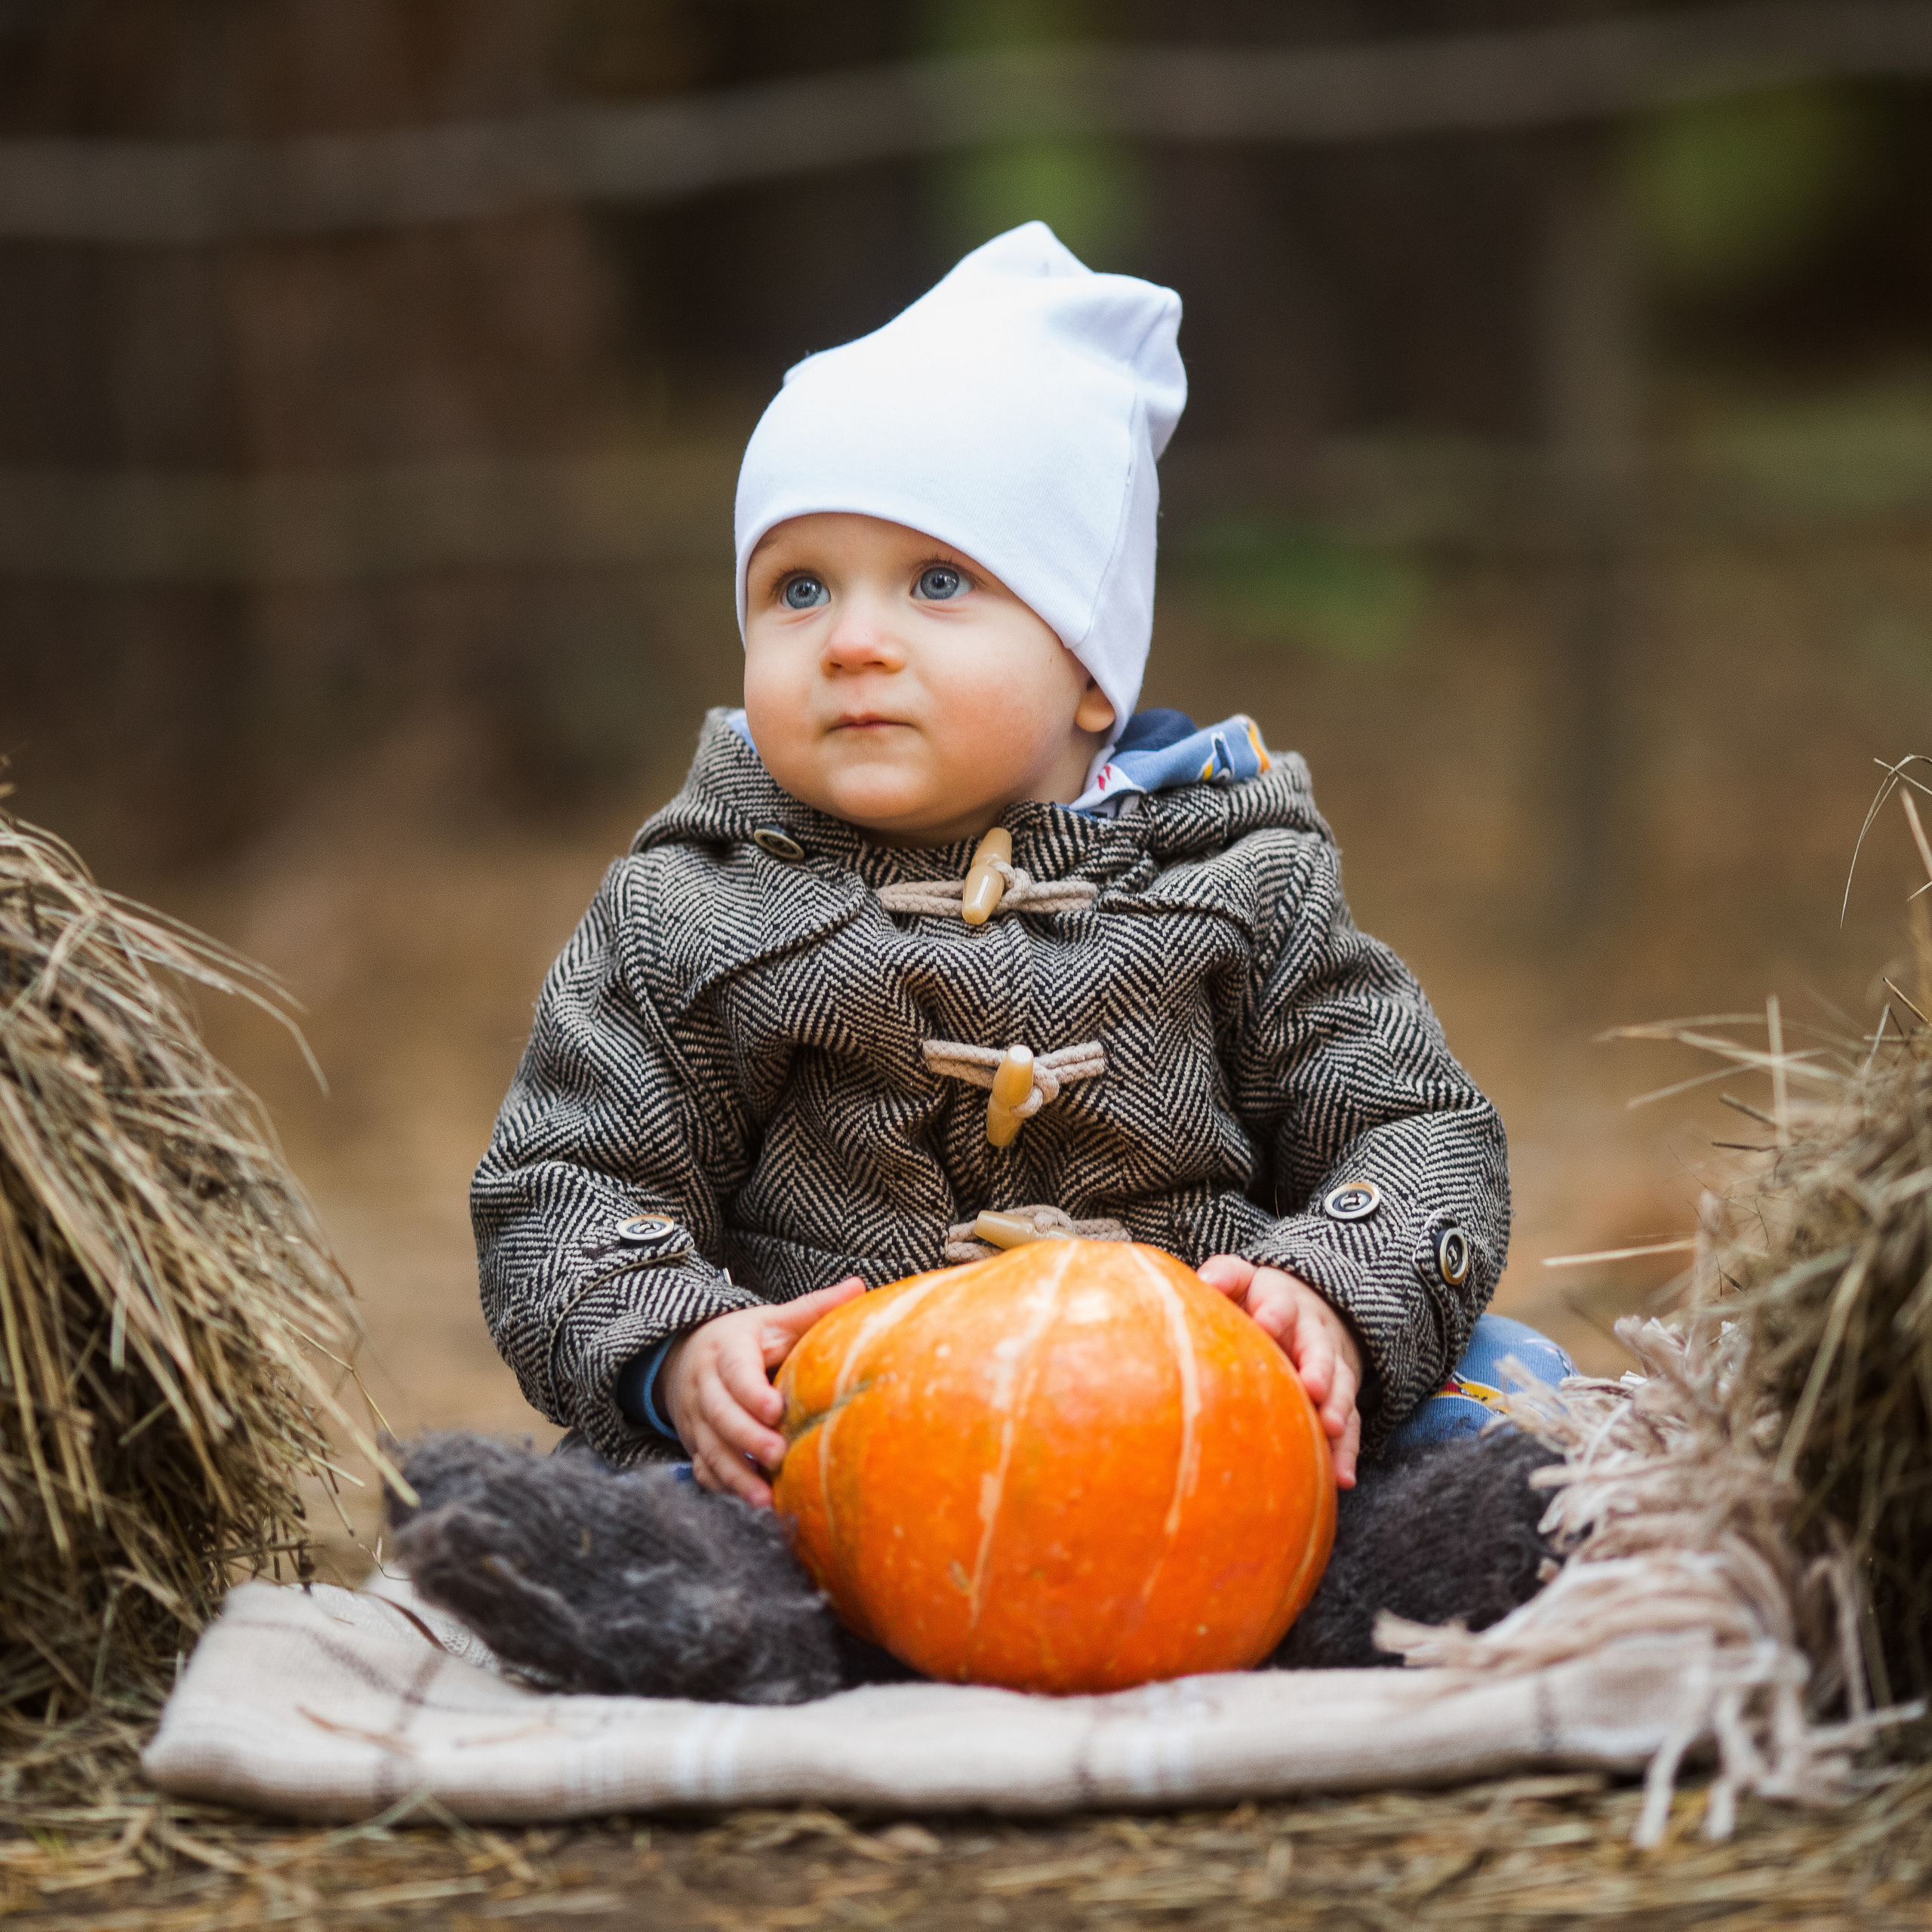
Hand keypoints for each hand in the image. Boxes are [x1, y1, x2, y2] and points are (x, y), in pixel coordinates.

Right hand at [659, 1277, 865, 1506]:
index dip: (751, 1391)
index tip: (776, 1409)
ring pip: (710, 1448)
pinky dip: (723, 1487)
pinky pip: (704, 1468)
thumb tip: (859, 1286)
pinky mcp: (696, 1444)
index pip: (735, 1371)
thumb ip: (812, 1309)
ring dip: (736, 1474)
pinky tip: (749, 1503)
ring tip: (764, 1498)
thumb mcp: (774, 1320)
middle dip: (747, 1437)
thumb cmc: (746, 1339)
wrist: (688, 1355)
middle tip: (778, 1455)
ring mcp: (696, 1419)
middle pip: (720, 1414)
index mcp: (726, 1351)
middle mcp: (705, 1385)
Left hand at [1196, 1256, 1363, 1488]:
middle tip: (1312, 1386)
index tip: (1266, 1323)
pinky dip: (1347, 1451)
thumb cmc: (1257, 1301)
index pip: (1280, 1301)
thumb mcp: (1242, 1280)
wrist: (1308, 1311)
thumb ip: (1225, 1277)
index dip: (1274, 1312)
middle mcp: (1312, 1333)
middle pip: (1318, 1347)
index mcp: (1282, 1301)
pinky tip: (1341, 1477)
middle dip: (1317, 1366)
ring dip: (1337, 1407)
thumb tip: (1203, 1281)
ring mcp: (1331, 1367)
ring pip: (1340, 1386)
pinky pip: (1349, 1424)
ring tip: (1329, 1427)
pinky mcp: (1340, 1398)